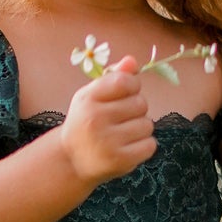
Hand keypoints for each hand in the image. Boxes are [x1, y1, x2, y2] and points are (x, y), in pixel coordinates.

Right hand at [59, 55, 156, 185]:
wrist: (71, 160)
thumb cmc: (85, 121)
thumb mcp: (91, 96)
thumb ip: (113, 76)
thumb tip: (132, 61)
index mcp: (88, 99)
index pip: (124, 81)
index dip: (132, 85)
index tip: (126, 93)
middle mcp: (95, 119)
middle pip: (140, 103)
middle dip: (136, 110)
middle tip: (120, 119)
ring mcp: (108, 142)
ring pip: (147, 124)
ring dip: (140, 128)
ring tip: (122, 134)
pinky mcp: (120, 160)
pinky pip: (150, 145)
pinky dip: (144, 146)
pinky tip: (128, 147)